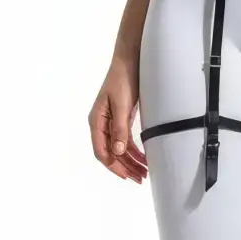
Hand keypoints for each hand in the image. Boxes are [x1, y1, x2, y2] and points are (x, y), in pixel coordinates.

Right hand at [89, 58, 148, 182]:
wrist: (130, 60)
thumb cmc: (123, 79)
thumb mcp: (122, 104)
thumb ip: (119, 128)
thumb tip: (117, 151)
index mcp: (97, 121)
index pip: (101, 151)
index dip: (113, 166)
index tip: (127, 176)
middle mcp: (102, 124)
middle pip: (111, 153)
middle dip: (125, 167)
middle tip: (140, 179)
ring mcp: (112, 122)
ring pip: (119, 149)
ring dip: (131, 162)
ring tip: (143, 173)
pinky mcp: (122, 119)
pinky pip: (125, 140)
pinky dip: (134, 151)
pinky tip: (143, 159)